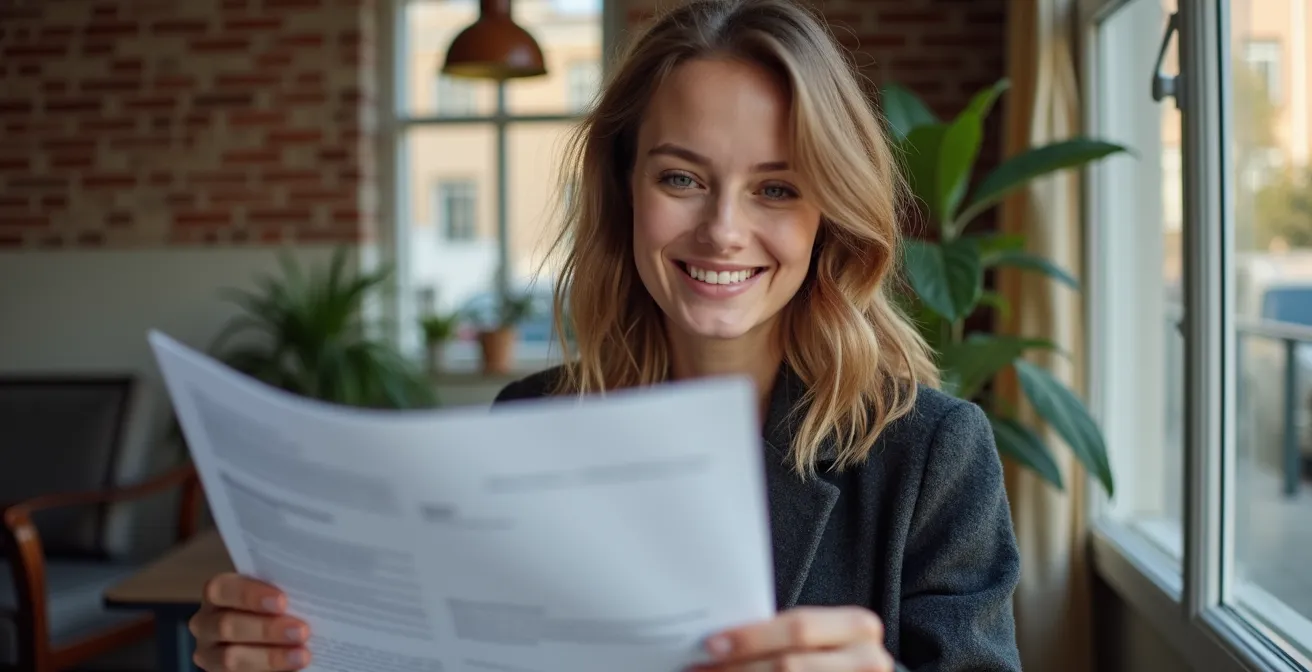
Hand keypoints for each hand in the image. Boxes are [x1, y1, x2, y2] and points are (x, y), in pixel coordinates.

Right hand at [189, 572, 312, 670]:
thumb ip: (283, 592)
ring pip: (231, 659)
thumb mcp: (276, 595)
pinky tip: (293, 668)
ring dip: (270, 657)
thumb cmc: (277, 606)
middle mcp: (205, 623)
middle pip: (228, 626)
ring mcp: (209, 654)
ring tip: (303, 655)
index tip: (282, 601)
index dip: (250, 595)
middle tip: (302, 631)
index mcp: (217, 593)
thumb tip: (314, 589)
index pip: (222, 589)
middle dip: (267, 629)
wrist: (271, 636)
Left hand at [690, 606, 894, 671]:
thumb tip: (720, 637)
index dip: (751, 637)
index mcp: (858, 627)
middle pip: (787, 665)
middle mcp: (867, 660)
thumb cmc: (833, 656)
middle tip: (701, 668)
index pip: (797, 628)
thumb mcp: (820, 637)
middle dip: (738, 667)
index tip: (711, 644)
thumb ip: (784, 633)